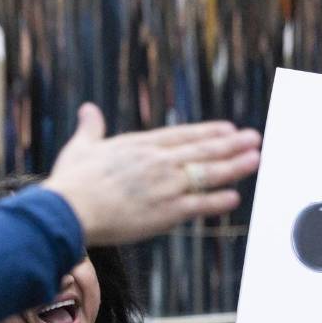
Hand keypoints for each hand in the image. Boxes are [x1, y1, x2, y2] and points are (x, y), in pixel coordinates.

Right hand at [41, 104, 261, 245]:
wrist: (65, 211)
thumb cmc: (70, 182)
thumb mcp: (80, 147)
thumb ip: (91, 128)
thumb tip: (88, 109)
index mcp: (140, 147)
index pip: (183, 136)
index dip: (209, 132)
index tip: (229, 128)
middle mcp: (157, 163)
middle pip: (202, 151)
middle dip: (232, 145)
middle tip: (255, 138)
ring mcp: (164, 187)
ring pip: (207, 175)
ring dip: (234, 167)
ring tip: (256, 159)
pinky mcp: (165, 212)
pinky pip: (198, 206)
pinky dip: (217, 202)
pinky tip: (234, 197)